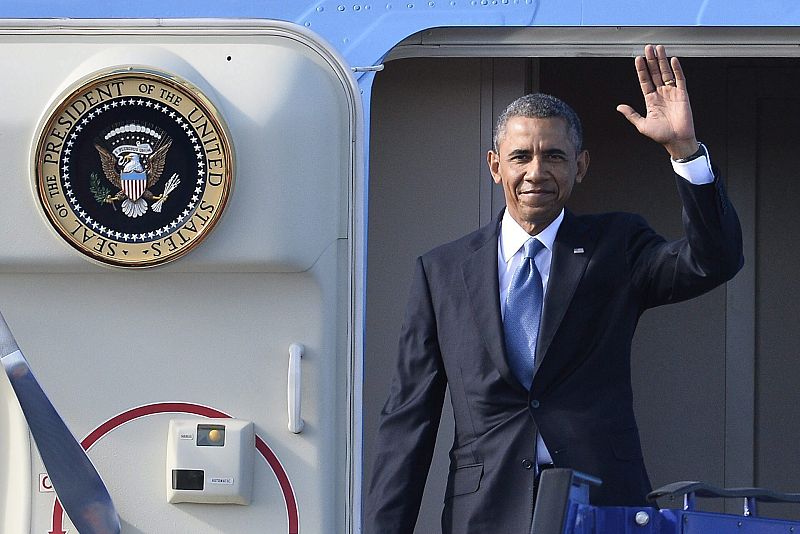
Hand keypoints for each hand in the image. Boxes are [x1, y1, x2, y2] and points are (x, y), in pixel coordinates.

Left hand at [616, 44, 698, 158]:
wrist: (677, 141)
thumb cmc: (661, 135)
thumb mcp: (642, 125)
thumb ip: (631, 114)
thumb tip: (619, 107)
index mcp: (651, 100)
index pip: (645, 81)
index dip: (641, 70)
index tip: (638, 59)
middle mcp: (661, 94)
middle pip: (655, 73)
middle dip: (651, 61)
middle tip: (648, 48)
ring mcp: (672, 93)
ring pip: (666, 73)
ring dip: (662, 61)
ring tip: (658, 49)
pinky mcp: (683, 94)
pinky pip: (680, 79)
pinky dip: (677, 69)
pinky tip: (672, 60)